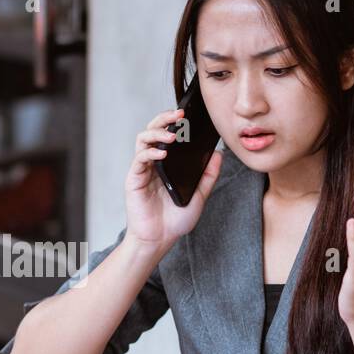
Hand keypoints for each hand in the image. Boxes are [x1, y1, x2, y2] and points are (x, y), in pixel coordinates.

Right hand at [124, 107, 222, 252]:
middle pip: (153, 130)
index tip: (190, 115)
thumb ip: (208, 175)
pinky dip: (150, 153)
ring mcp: (142, 170)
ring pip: (143, 139)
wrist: (159, 240)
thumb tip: (219, 154)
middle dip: (164, 117)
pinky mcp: (134, 179)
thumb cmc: (175, 220)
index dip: (176, 121)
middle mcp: (153, 163)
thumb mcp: (199, 195)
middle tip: (179, 113)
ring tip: (172, 134)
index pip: (168, 134)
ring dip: (157, 132)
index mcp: (167, 164)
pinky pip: (139, 159)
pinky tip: (162, 154)